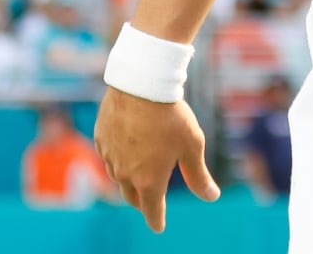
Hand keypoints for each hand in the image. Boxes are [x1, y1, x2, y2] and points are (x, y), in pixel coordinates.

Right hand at [94, 87, 220, 232]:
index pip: (152, 211)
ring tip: (140, 173)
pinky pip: (109, 156)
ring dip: (129, 180)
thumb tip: (212, 197)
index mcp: (149, 180)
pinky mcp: (100, 139)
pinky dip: (118, 158)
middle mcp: (125, 174)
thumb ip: (199, 175)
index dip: (156, 220)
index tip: (158, 227)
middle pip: (132, 197)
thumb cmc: (171, 116)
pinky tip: (127, 148)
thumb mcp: (192, 146)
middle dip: (142, 202)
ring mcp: (110, 157)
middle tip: (150, 202)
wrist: (141, 84)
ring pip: (119, 177)